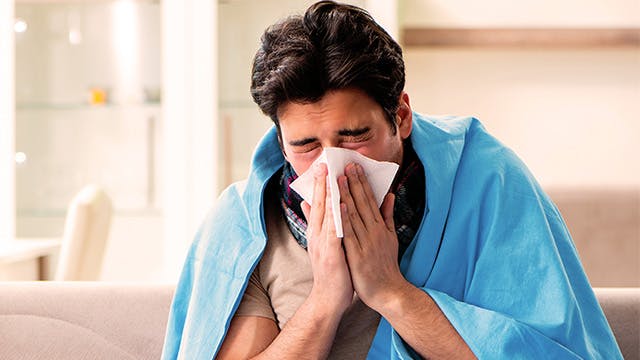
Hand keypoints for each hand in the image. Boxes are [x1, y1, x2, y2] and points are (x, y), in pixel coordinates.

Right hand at [301, 163, 353, 314]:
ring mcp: (323, 243)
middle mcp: (317, 235)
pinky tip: (340, 203)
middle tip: (324, 163)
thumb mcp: (324, 244)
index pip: (319, 204)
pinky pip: (334, 231)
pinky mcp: (331, 253)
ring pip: (326, 214)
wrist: (329, 299)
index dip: (321, 185)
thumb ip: (318, 224)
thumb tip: (309, 205)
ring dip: (329, 194)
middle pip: (320, 205)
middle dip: (322, 183)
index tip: (323, 166)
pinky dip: (336, 216)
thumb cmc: (332, 271)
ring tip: (332, 175)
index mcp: (318, 232)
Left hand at [338, 163, 408, 309]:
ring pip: (354, 214)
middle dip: (353, 182)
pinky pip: (349, 234)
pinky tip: (339, 205)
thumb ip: (388, 216)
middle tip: (346, 164)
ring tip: (339, 178)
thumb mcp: (391, 238)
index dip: (361, 182)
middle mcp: (374, 231)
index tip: (354, 166)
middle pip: (362, 203)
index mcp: (381, 227)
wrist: (388, 292)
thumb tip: (389, 195)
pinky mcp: (357, 255)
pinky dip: (344, 219)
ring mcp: (366, 242)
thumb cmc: (386, 265)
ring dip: (346, 195)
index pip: (369, 200)